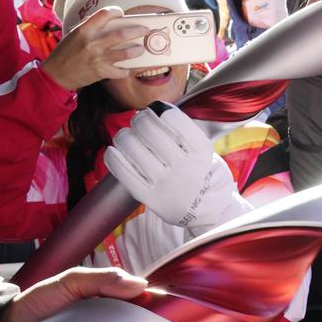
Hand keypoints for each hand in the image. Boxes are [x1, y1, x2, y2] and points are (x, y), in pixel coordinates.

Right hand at [40, 7, 145, 90]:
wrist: (56, 74)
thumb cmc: (66, 52)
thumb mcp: (74, 35)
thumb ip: (90, 28)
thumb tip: (110, 21)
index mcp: (84, 30)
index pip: (104, 14)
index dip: (116, 11)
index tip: (121, 13)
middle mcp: (92, 43)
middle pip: (121, 34)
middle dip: (137, 31)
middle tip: (145, 30)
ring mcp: (98, 58)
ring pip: (125, 53)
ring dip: (136, 50)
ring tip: (141, 49)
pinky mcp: (101, 72)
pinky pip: (120, 71)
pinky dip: (125, 70)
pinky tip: (127, 68)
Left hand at [105, 106, 250, 235]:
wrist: (208, 211)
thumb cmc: (202, 174)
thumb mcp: (205, 151)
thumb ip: (184, 134)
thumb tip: (152, 111)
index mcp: (201, 151)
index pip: (173, 118)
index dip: (159, 109)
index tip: (156, 111)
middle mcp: (184, 166)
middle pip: (148, 129)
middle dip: (139, 119)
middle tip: (139, 121)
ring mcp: (165, 183)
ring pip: (131, 146)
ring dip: (124, 135)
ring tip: (127, 137)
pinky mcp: (149, 197)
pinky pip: (122, 171)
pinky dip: (113, 156)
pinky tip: (114, 151)